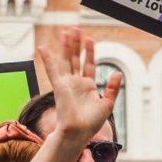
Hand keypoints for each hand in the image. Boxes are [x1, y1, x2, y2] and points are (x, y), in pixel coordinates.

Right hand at [36, 28, 119, 146]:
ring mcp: (66, 84)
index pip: (88, 65)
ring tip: (66, 32)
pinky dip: (47, 59)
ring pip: (66, 60)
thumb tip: (118, 73)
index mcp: (88, 87)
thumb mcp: (107, 104)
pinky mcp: (59, 86)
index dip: (89, 52)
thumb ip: (113, 88)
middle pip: (76, 59)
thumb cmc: (91, 124)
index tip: (89, 39)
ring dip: (66, 46)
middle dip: (76, 44)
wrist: (78, 132)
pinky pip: (52, 70)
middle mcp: (76, 83)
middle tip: (75, 29)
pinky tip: (43, 48)